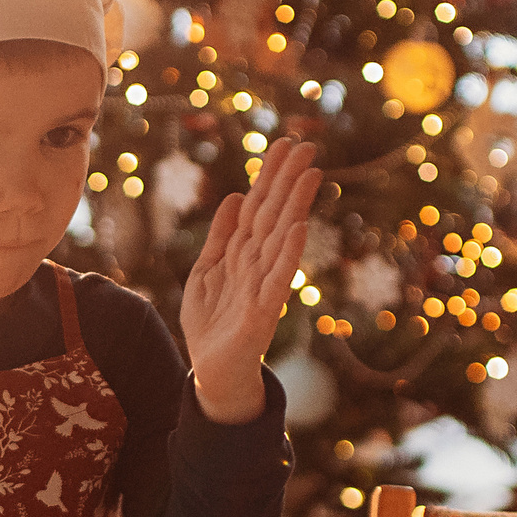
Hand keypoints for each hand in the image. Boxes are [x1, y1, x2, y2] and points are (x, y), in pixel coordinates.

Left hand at [180, 137, 322, 423]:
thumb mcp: (206, 271)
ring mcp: (262, 285)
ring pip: (279, 238)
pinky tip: (297, 229)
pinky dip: (287, 254)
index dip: (270, 175)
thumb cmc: (212, 324)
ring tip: (310, 174)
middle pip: (273, 214)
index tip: (285, 144)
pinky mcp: (262, 312)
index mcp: (242, 252)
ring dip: (294, 206)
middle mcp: (257, 263)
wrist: (212, 372)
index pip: (258, 206)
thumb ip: (219, 236)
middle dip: (288, 180)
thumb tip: (232, 195)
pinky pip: (277, 279)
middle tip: (307, 145)